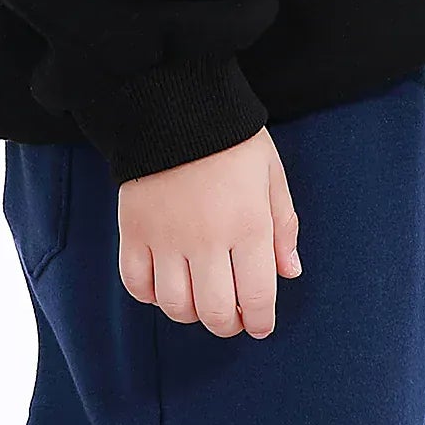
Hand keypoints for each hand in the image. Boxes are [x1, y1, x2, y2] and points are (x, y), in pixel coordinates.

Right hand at [116, 127, 302, 338]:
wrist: (175, 100)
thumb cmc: (231, 137)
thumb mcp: (271, 173)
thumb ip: (283, 225)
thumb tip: (291, 272)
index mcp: (248, 224)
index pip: (257, 298)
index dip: (261, 321)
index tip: (260, 323)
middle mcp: (206, 238)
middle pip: (216, 313)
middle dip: (229, 324)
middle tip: (233, 314)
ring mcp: (166, 237)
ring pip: (176, 306)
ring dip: (192, 312)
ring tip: (200, 295)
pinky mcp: (133, 230)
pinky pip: (136, 285)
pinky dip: (150, 295)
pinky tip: (165, 281)